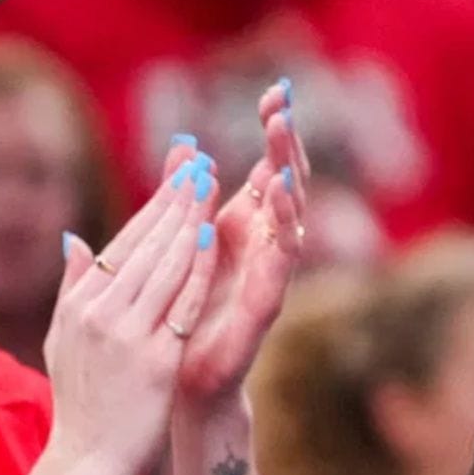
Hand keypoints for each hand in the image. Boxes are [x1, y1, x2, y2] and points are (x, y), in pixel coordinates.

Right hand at [44, 146, 219, 474]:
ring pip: (162, 263)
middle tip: (203, 162)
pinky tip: (211, 235)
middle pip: (143, 244)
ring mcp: (126, 333)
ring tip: (211, 184)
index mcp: (80, 303)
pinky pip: (179, 301)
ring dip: (188, 218)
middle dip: (175, 199)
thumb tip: (75, 240)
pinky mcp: (154, 357)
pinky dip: (194, 265)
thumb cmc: (84, 397)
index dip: (154, 204)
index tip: (179, 171)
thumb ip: (75, 287)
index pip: (123, 242)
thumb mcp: (66, 337)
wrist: (87, 458)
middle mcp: (99, 312)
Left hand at [175, 81, 309, 406]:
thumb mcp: (181, 245)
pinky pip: (280, 264)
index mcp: (246, 229)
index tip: (276, 89)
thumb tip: (183, 145)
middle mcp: (266, 247)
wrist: (183, 385)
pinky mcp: (266, 306)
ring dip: (288, 182)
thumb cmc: (185, 317)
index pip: (270, 168)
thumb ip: (187, 198)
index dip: (277, 131)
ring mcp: (271, 276)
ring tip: (281, 147)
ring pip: (292, 219)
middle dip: (287, 146)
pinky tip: (277, 201)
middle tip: (281, 106)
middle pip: (288, 184)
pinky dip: (282, 231)